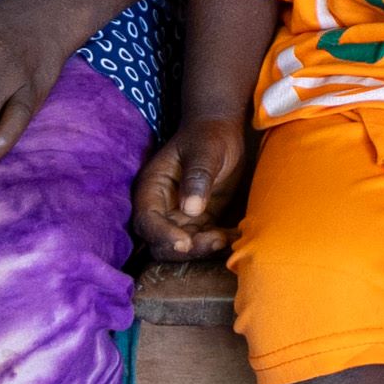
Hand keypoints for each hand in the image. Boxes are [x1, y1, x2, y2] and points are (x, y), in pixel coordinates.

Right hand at [133, 115, 252, 260]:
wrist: (220, 133)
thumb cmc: (208, 137)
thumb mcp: (204, 151)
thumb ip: (197, 177)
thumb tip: (191, 209)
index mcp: (151, 187)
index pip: (147, 220)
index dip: (162, 235)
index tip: (184, 243)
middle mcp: (160, 207)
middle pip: (160, 242)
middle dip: (185, 249)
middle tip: (215, 241)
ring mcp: (178, 217)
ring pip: (182, 247)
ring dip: (203, 249)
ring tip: (227, 238)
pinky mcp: (198, 222)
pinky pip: (203, 241)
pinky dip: (218, 244)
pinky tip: (236, 237)